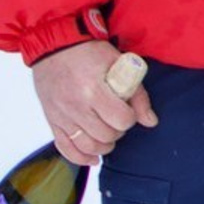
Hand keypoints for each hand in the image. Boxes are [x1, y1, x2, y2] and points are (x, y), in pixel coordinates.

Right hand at [32, 40, 157, 163]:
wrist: (54, 46)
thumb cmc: (89, 52)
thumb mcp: (119, 64)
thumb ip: (137, 94)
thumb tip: (151, 121)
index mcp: (94, 90)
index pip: (121, 120)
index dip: (130, 118)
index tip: (128, 110)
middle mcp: (76, 106)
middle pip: (106, 135)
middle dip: (118, 131)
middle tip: (118, 120)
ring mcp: (61, 115)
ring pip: (87, 146)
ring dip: (103, 146)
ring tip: (109, 136)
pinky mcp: (51, 120)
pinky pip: (65, 148)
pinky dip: (80, 158)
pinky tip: (93, 158)